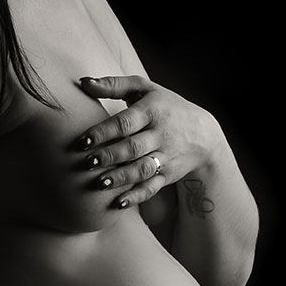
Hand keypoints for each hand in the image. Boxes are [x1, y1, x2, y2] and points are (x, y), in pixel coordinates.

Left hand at [75, 75, 218, 209]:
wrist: (203, 134)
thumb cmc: (165, 106)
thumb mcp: (145, 89)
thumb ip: (113, 85)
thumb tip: (82, 82)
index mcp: (152, 111)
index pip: (125, 122)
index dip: (103, 132)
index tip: (83, 141)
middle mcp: (160, 134)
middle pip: (132, 147)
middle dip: (110, 156)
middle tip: (87, 163)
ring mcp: (165, 156)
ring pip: (142, 169)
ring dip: (121, 178)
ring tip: (99, 184)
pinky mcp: (168, 175)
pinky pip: (152, 187)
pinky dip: (136, 196)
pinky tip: (118, 203)